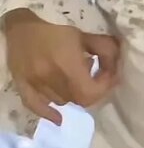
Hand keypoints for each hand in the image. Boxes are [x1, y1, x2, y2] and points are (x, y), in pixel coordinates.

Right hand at [5, 10, 120, 125]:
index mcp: (67, 63)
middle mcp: (51, 78)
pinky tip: (60, 118)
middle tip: (98, 78)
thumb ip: (103, 48)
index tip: (110, 74)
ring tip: (77, 79)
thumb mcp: (83, 34)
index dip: (104, 86)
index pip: (90, 90)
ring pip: (63, 101)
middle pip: (78, 98)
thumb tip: (117, 63)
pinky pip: (37, 109)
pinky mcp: (24, 90)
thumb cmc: (55, 29)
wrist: (22, 28)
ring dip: (75, 94)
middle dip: (93, 90)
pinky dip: (50, 114)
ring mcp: (36, 86)